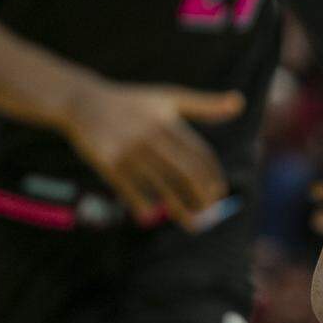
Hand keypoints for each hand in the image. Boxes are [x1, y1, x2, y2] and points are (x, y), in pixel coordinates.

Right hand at [62, 79, 243, 226]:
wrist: (83, 102)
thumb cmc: (132, 102)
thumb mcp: (169, 98)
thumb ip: (204, 104)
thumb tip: (240, 103)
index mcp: (168, 121)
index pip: (200, 154)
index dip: (213, 176)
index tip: (219, 193)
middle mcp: (151, 135)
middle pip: (185, 172)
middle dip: (201, 196)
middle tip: (209, 212)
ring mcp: (129, 149)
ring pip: (161, 185)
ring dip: (180, 208)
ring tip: (192, 224)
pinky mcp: (108, 162)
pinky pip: (131, 190)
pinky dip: (142, 205)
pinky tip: (151, 216)